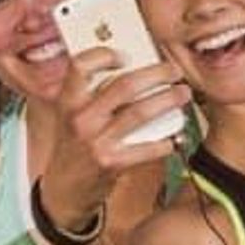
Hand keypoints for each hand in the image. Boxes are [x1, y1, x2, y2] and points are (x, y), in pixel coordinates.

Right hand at [37, 47, 187, 227]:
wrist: (62, 189)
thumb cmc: (73, 147)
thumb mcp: (70, 116)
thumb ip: (91, 94)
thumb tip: (132, 70)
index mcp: (68, 102)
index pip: (81, 66)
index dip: (104, 55)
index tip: (126, 55)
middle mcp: (80, 119)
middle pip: (124, 85)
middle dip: (157, 74)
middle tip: (173, 71)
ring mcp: (96, 141)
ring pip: (141, 112)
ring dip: (168, 100)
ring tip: (182, 94)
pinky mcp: (111, 164)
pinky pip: (147, 147)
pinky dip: (165, 141)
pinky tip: (173, 136)